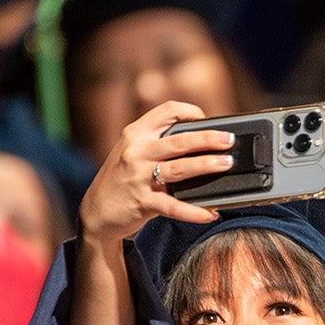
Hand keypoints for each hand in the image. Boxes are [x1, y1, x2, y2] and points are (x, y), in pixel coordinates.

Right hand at [79, 101, 234, 247]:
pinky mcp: (142, 202)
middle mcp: (136, 152)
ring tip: (226, 164)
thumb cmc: (121, 179)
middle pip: (179, 141)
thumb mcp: (132, 152)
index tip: (207, 118)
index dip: (190, 111)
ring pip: (180, 169)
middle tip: (229, 140)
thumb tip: (201, 141)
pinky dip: (194, 211)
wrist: (95, 212)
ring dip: (206, 166)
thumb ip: (157, 143)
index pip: (166, 111)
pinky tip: (211, 212)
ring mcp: (138, 177)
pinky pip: (174, 206)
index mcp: (135, 134)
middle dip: (208, 138)